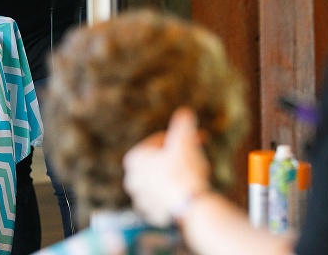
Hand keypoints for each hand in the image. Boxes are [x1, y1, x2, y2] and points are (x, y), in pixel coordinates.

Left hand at [123, 107, 211, 226]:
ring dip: (176, 175)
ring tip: (194, 174)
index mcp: (134, 159)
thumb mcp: (183, 140)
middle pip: (159, 162)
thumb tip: (185, 113)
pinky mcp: (152, 214)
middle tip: (196, 155)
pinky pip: (166, 199)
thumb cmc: (183, 170)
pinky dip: (175, 194)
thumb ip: (183, 124)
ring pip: (162, 180)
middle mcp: (132, 180)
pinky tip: (188, 191)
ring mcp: (141, 199)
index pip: (159, 143)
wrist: (190, 204)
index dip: (180, 139)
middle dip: (177, 157)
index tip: (196, 140)